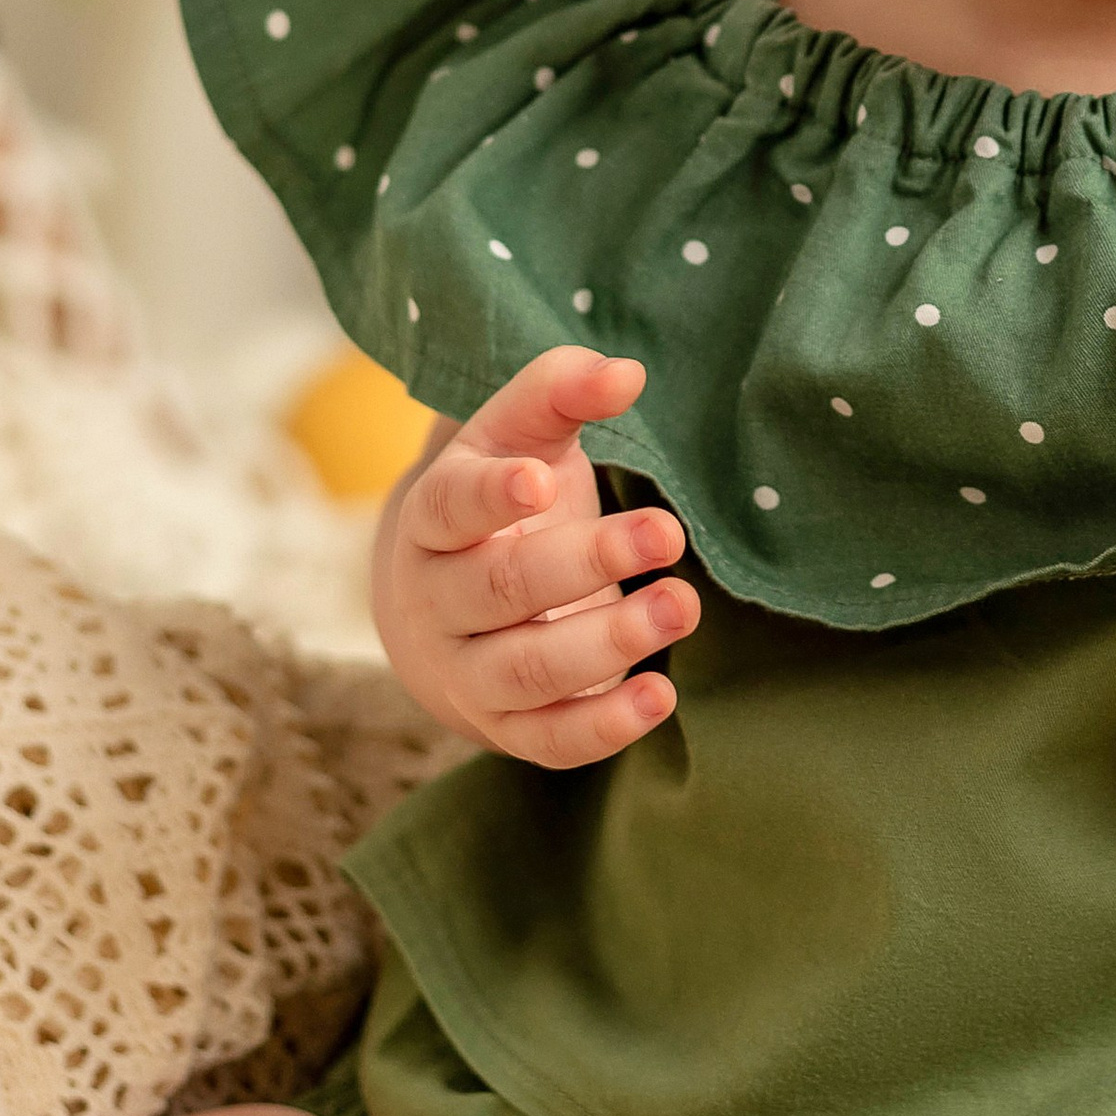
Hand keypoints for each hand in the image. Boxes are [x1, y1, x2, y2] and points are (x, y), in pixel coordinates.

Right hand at [370, 346, 697, 766]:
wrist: (443, 610)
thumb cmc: (503, 505)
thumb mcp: (520, 435)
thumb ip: (562, 390)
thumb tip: (627, 374)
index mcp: (433, 517)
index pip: (451, 506)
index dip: (493, 496)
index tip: (545, 482)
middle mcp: (438, 600)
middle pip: (501, 589)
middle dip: (586, 563)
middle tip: (666, 530)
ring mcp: (467, 672)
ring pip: (527, 670)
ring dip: (608, 643)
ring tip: (682, 604)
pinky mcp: (507, 727)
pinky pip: (549, 741)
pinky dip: (605, 727)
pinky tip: (662, 694)